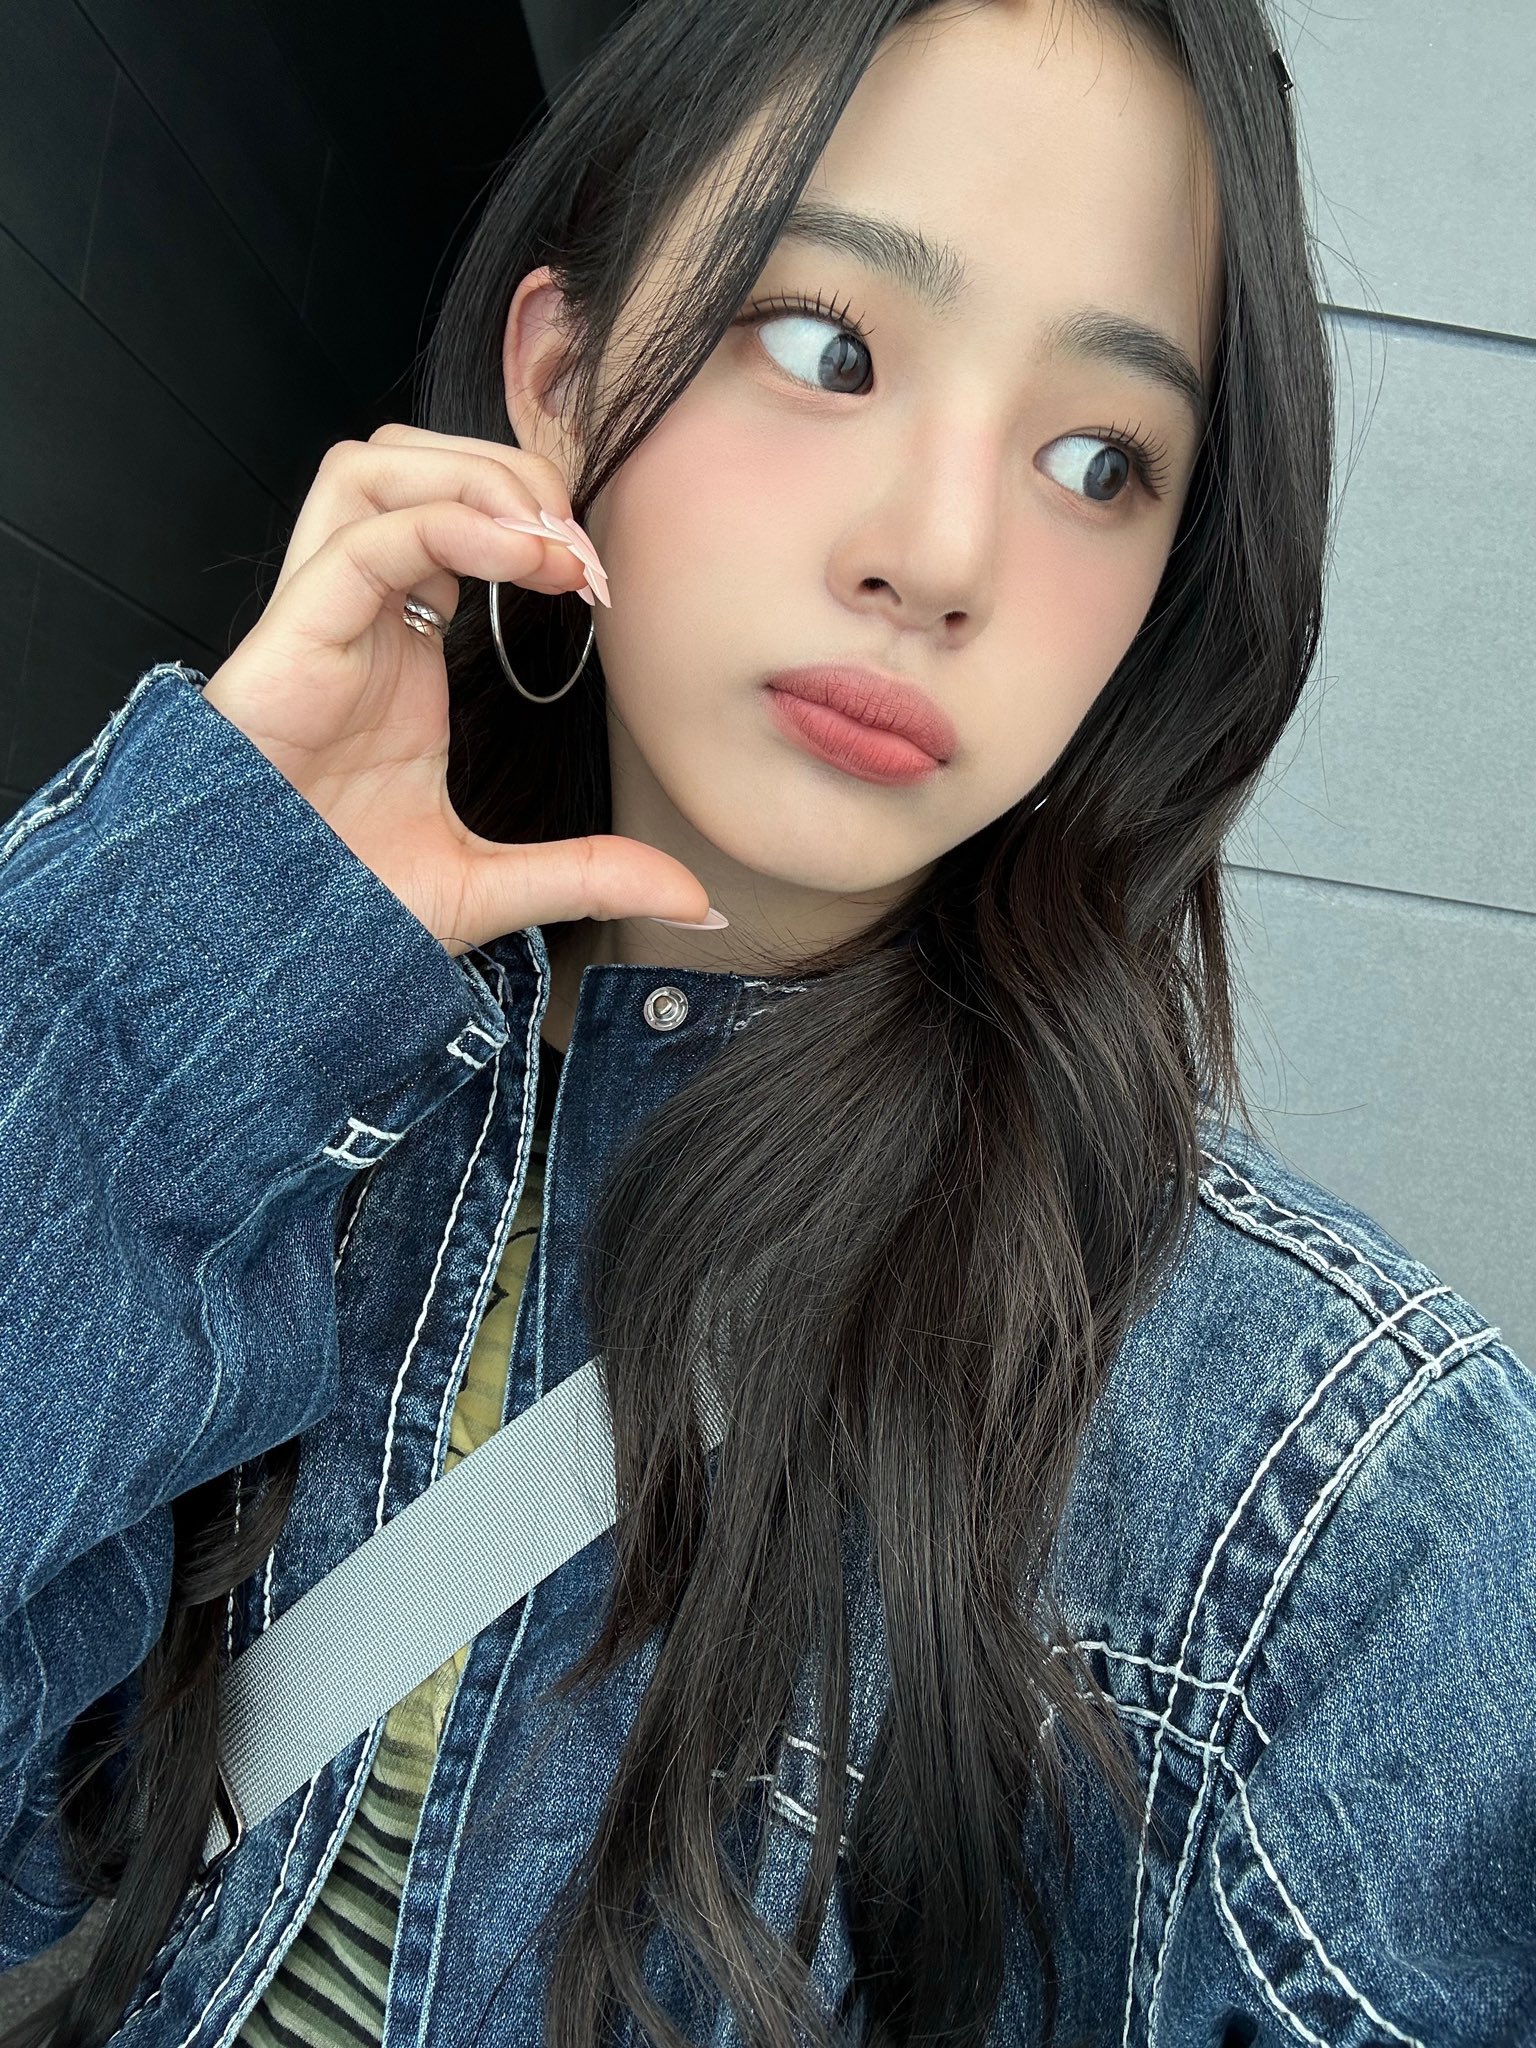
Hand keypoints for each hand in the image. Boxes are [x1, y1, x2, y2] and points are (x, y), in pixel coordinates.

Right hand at [200, 423, 717, 954]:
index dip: (530, 519)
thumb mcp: (494, 888)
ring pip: (370, 467)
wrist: (268, 956)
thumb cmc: (346, 908)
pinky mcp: (290, 642)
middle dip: (506, 473)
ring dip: (472, 478)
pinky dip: (446, 523)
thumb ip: (593, 875)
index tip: (597, 582)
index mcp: (396, 646)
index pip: (451, 515)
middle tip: (576, 550)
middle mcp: (355, 616)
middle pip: (410, 460)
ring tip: (545, 545)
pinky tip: (518, 560)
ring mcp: (318, 622)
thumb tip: (697, 903)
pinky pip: (361, 540)